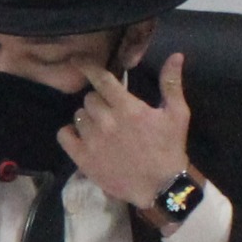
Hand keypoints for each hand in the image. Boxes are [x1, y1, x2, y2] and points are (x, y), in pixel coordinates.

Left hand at [58, 52, 194, 210]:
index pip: (101, 79)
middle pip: (89, 98)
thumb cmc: (170, 148)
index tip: (78, 60)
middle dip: (98, 101)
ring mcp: (92, 140)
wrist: (161, 186)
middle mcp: (106, 121)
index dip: (87, 66)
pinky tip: (82, 137)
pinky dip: (70, 133)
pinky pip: (64, 135)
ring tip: (100, 127)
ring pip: (78, 115)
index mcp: (127, 108)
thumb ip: (171, 83)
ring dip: (88, 118)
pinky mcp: (82, 158)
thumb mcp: (177, 114)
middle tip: (110, 111)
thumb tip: (176, 55)